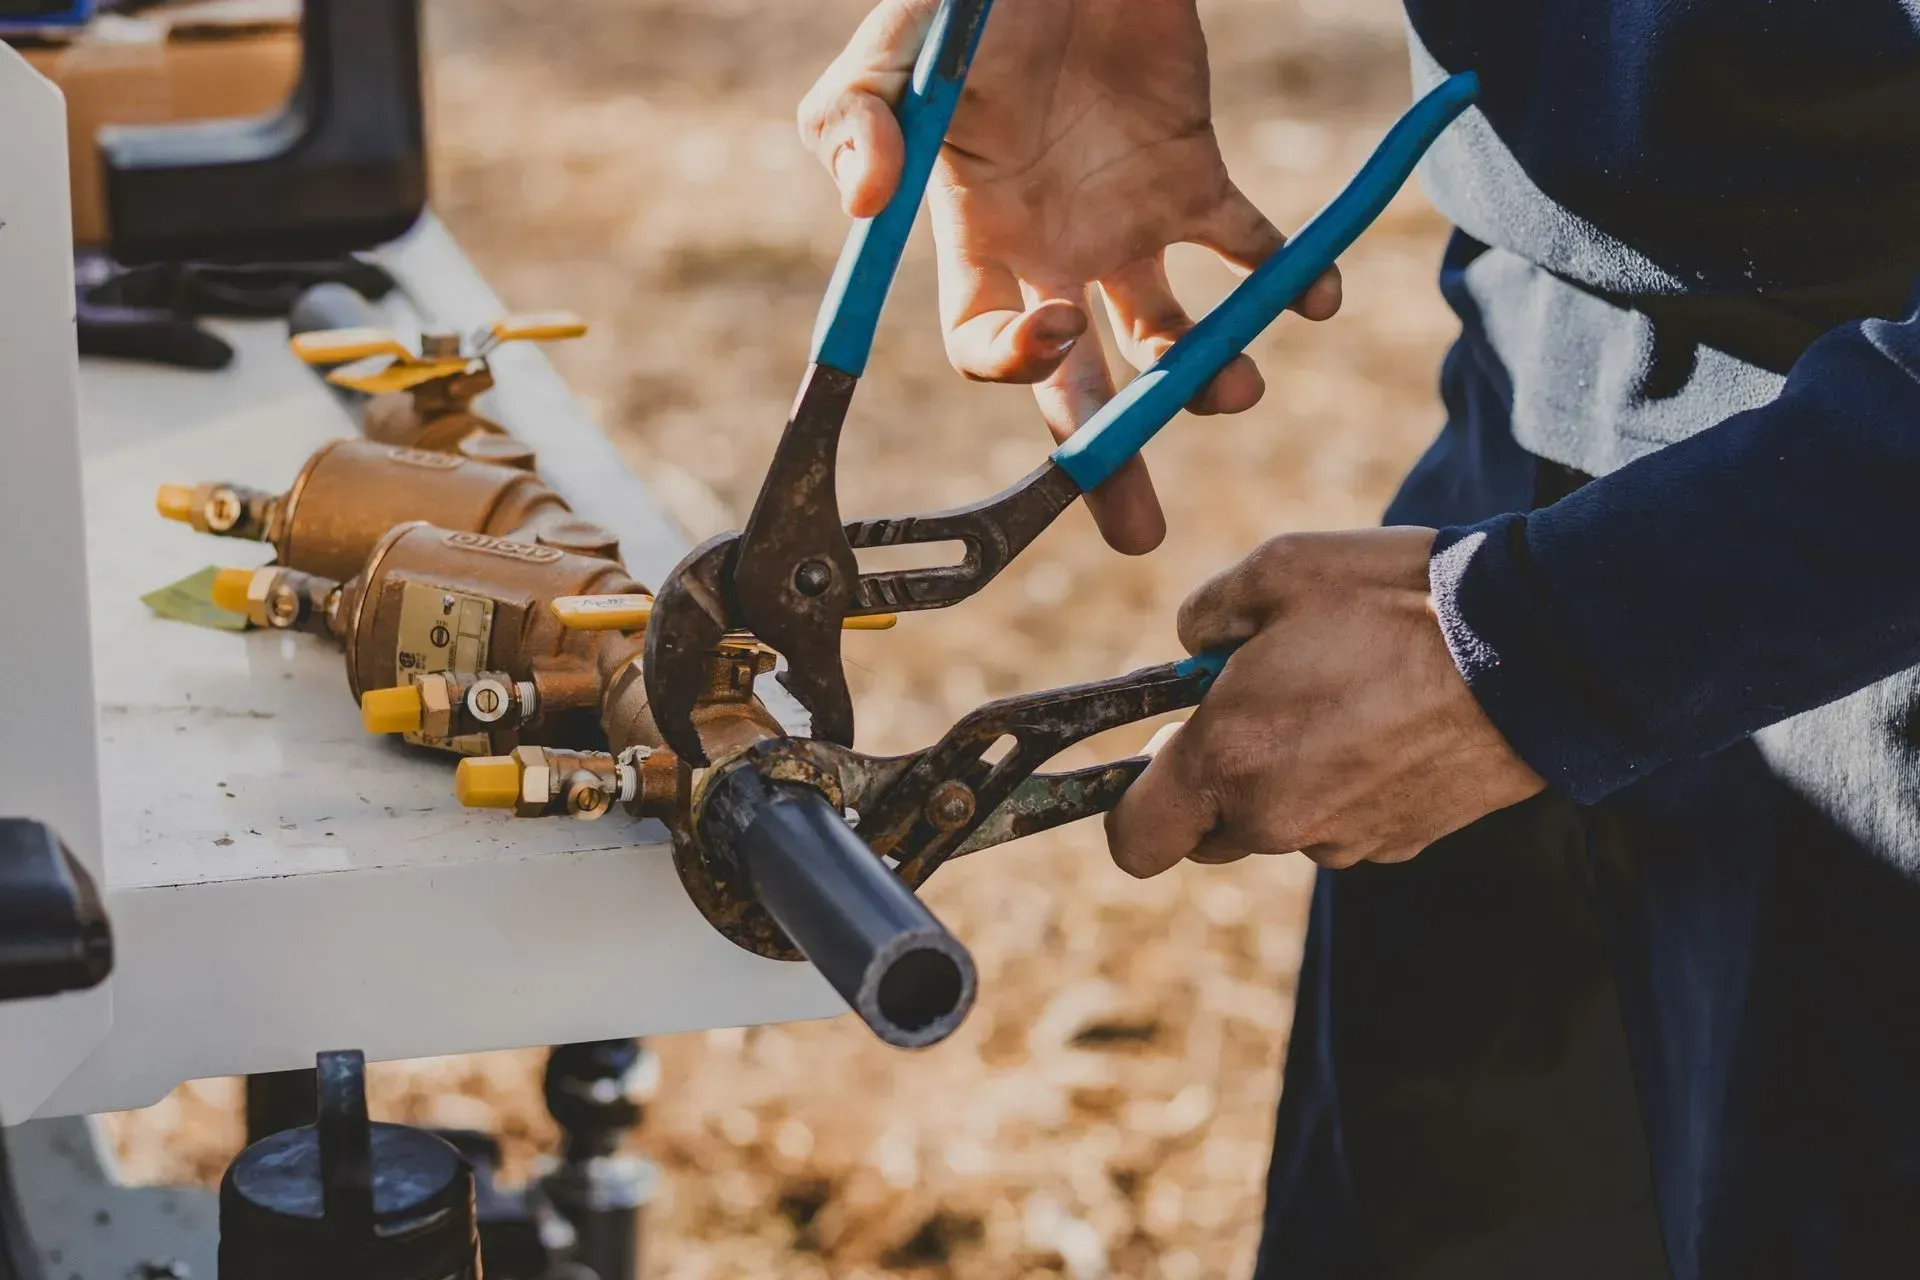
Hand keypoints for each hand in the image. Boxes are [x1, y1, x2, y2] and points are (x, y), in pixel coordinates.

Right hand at [799, 0, 1341, 554]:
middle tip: (1137, 532)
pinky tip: (1313, 296)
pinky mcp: (1195, 177)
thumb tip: (862, 201)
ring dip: (1205, 377)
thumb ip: (855, 121)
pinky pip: (1251, 252)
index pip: (986, 345)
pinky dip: (1290, 280)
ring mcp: (1127, 221)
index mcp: (979, 239)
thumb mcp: (899, 52)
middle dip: (1105, 459)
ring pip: (1169, 336)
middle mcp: (1053, 251)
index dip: (1018, 363)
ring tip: (1234, 390)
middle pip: (1078, 384)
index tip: (1059, 326)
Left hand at [1106, 529, 1545, 874]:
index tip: (1161, 750)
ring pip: (1280, 823)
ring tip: (1341, 694)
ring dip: (1286, 776)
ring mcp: (1343, 840)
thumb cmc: (1394, 600)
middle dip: (1214, 779)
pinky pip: (1344, 821)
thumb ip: (1204, 618)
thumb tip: (1191, 650)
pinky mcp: (1400, 844)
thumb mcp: (1277, 571)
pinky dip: (1348, 782)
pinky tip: (1389, 719)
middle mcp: (1276, 819)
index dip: (1132, 802)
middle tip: (1257, 699)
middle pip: (1207, 832)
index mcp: (1227, 761)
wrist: (1534, 649)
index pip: (1134, 840)